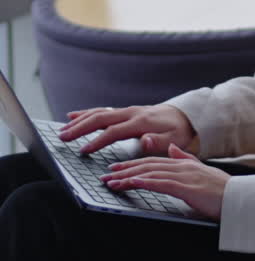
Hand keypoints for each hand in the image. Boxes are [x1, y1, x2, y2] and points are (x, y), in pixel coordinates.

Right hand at [59, 104, 198, 156]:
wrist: (186, 117)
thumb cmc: (180, 132)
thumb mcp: (176, 140)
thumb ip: (160, 142)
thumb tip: (145, 140)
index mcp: (141, 122)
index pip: (114, 132)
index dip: (97, 141)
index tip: (83, 150)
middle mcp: (131, 113)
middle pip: (100, 118)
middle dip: (80, 128)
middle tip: (63, 137)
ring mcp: (127, 111)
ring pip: (98, 113)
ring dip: (79, 120)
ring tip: (63, 129)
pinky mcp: (125, 112)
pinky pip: (102, 110)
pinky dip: (86, 113)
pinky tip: (72, 116)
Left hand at [102, 145, 229, 220]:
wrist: (240, 198)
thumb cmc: (223, 190)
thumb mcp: (202, 171)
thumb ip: (185, 159)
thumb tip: (171, 148)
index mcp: (183, 164)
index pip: (152, 162)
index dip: (132, 164)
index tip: (115, 168)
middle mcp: (181, 167)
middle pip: (147, 166)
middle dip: (124, 170)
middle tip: (106, 176)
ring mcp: (184, 177)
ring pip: (150, 174)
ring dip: (129, 178)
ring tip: (112, 182)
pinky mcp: (187, 189)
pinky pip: (162, 184)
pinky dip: (145, 182)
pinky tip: (133, 183)